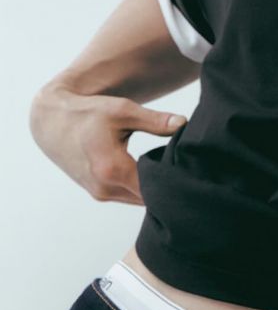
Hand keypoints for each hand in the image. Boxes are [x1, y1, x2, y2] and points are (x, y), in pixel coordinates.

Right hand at [29, 80, 186, 206]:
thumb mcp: (123, 110)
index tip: (191, 170)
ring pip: (139, 199)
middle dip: (167, 185)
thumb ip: (155, 121)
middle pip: (148, 197)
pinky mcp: (98, 193)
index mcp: (111, 168)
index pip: (154, 187)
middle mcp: (104, 187)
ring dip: (154, 188)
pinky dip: (142, 188)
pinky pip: (128, 196)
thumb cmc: (89, 113)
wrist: (53, 122)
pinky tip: (155, 173)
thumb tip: (184, 124)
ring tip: (172, 170)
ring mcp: (100, 193)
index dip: (174, 180)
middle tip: (188, 169)